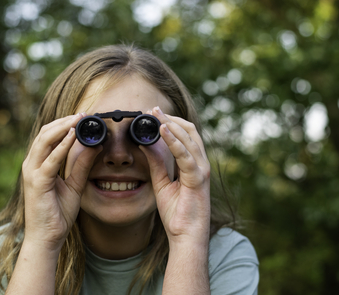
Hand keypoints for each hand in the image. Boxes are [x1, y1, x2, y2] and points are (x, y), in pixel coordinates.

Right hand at [21, 113, 101, 250]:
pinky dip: (62, 146)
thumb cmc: (57, 213)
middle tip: (83, 114)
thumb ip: (82, 165)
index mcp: (38, 164)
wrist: (47, 238)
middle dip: (64, 121)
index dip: (64, 124)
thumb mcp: (74, 185)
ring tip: (79, 119)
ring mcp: (32, 172)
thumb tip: (95, 146)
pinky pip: (51, 159)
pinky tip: (74, 136)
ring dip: (63, 128)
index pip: (48, 136)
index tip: (82, 117)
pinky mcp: (37, 182)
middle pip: (45, 133)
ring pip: (45, 140)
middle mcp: (31, 165)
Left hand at [140, 107, 210, 245]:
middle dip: (170, 118)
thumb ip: (156, 163)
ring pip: (189, 138)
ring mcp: (201, 170)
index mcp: (193, 164)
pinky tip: (162, 130)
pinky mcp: (198, 179)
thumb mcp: (162, 183)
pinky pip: (185, 155)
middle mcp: (201, 164)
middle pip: (189, 131)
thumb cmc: (177, 213)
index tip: (153, 114)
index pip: (185, 135)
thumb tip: (145, 144)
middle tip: (152, 109)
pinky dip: (174, 141)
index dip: (171, 122)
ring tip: (155, 114)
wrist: (186, 237)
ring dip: (171, 124)